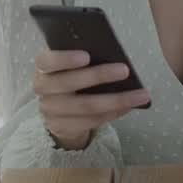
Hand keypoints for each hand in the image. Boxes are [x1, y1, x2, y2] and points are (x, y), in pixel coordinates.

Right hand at [33, 49, 150, 149]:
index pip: (46, 61)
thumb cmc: (72, 77)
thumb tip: (112, 55)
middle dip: (98, 76)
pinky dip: (112, 113)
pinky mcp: (62, 127)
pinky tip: (129, 106)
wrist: (60, 110)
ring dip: (115, 100)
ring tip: (140, 95)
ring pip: (84, 106)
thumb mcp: (70, 66)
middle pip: (68, 84)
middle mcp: (42, 89)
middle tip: (125, 70)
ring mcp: (49, 111)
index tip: (87, 56)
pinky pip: (91, 121)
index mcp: (43, 67)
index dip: (64, 59)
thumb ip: (82, 59)